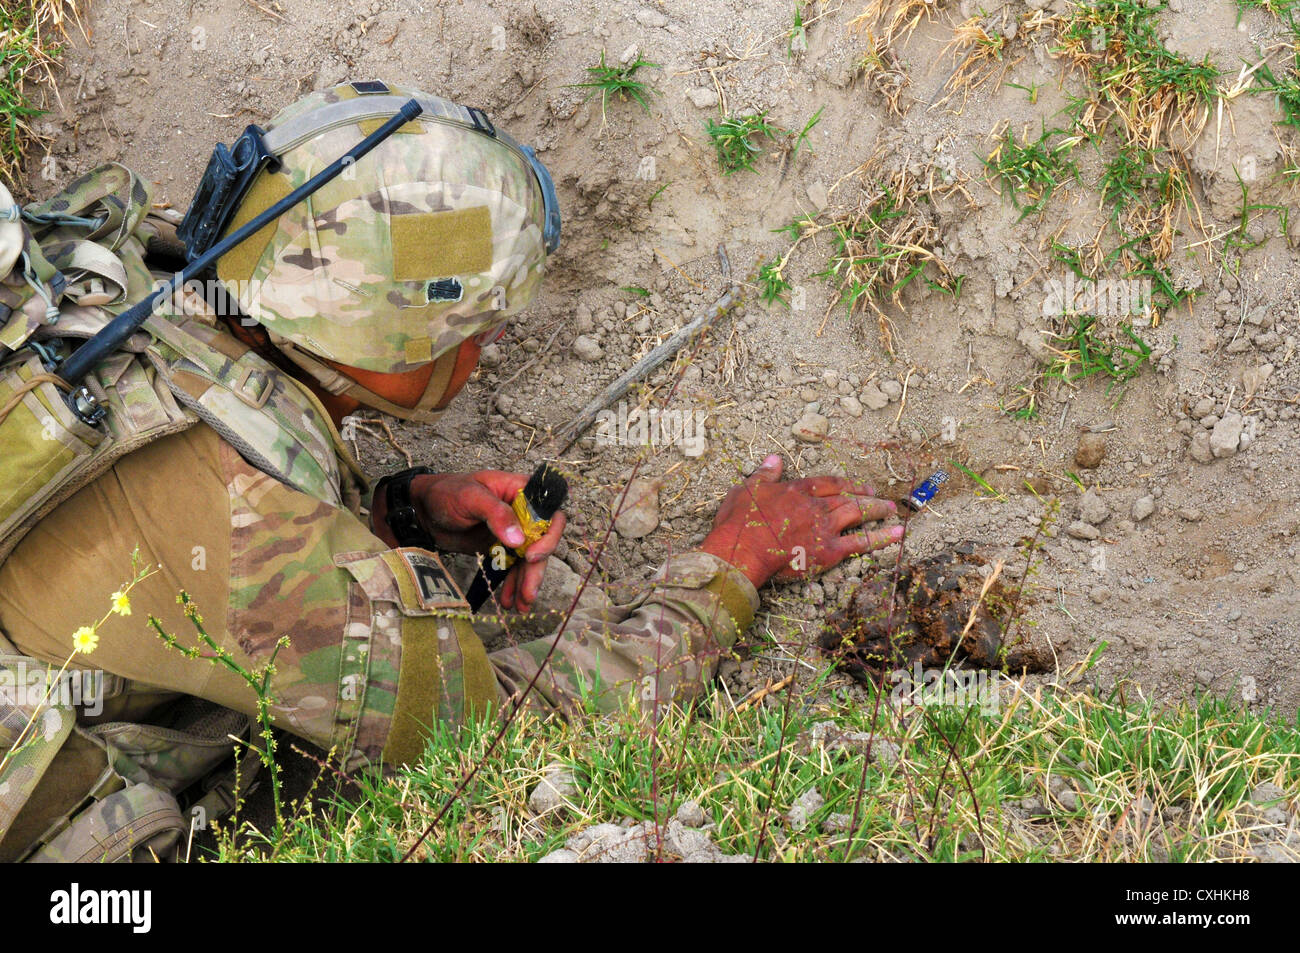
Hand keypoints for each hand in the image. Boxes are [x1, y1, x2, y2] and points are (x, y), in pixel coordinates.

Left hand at [372, 470, 564, 612]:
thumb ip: (496, 514)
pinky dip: (512, 585)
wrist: (424, 509)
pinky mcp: (501, 548)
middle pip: (542, 542)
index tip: (531, 556)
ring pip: (529, 560)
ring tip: (520, 606)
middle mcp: (523, 512)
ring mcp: (513, 532)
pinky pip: (513, 568)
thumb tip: (519, 541)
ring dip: (526, 583)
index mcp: (521, 491)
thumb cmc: (447, 492)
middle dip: (536, 570)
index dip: (548, 536)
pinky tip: (509, 601)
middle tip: (528, 592)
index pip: (549, 514)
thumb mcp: (471, 497)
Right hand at [698, 454, 901, 588]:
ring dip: (877, 510)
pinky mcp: (829, 552)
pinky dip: (882, 538)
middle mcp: (816, 506)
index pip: (828, 483)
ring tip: (891, 511)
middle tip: (879, 496)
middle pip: (847, 497)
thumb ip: (764, 475)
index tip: (857, 485)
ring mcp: (825, 528)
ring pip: (858, 514)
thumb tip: (773, 459)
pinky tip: (898, 534)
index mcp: (798, 490)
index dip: (845, 483)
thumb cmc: (739, 522)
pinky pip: (861, 543)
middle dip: (865, 495)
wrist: (742, 551)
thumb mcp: (747, 489)